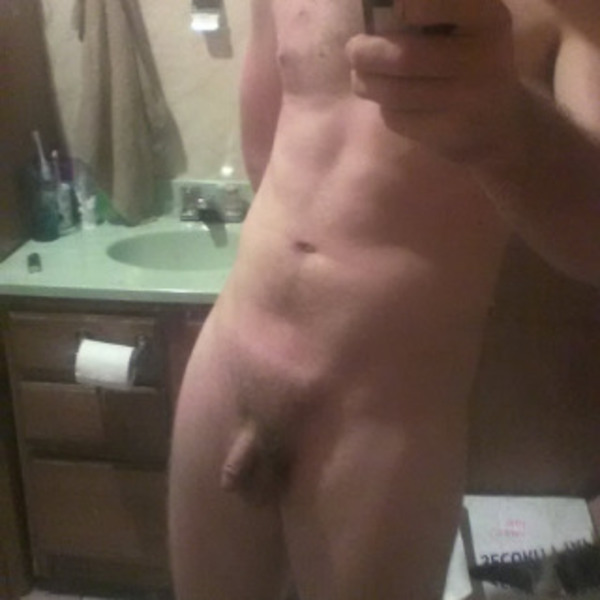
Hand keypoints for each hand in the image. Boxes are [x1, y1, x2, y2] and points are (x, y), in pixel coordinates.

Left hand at [347, 0, 521, 162]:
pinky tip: (386, 100)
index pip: (449, 5)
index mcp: (489, 21)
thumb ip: (436, 12)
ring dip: (365, 82)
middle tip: (353, 49)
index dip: (415, 6)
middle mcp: (482, 60)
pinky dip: (383, 106)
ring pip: (395, 92)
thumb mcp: (471, 26)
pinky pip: (397, 117)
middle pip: (404, 58)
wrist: (500, 124)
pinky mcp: (446, 134)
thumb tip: (380, 9)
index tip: (395, 7)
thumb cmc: (473, 61)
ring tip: (359, 76)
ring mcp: (465, 102)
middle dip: (366, 53)